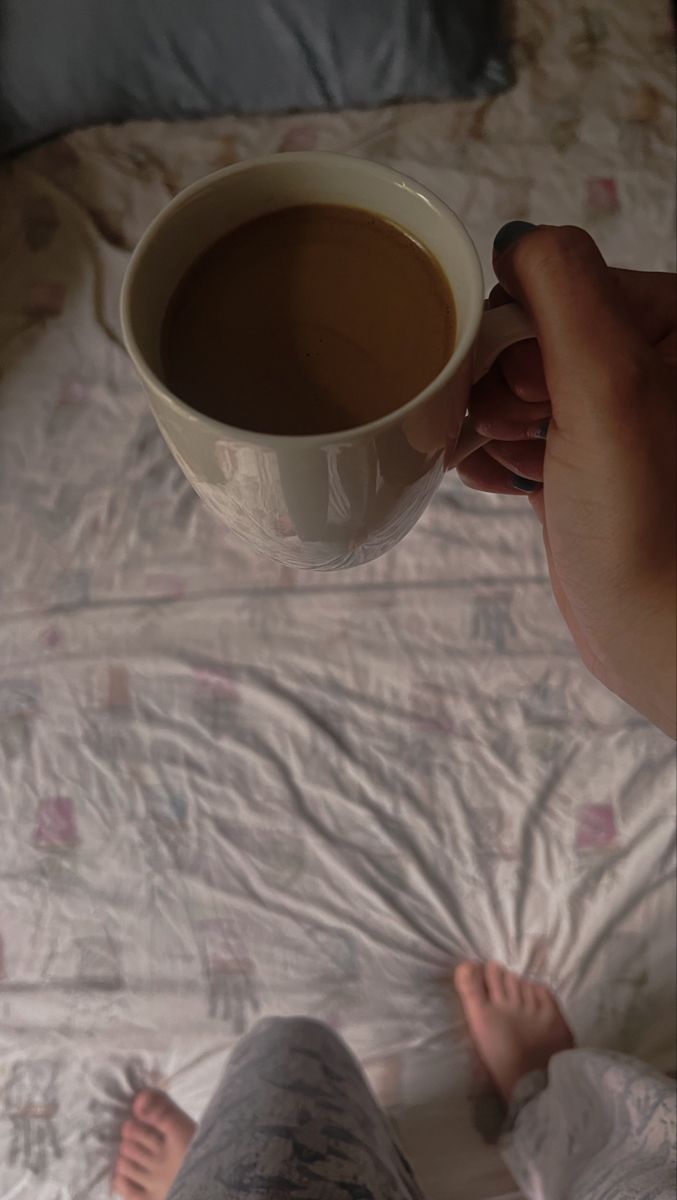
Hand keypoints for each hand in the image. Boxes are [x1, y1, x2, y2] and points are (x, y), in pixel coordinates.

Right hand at [460, 224, 675, 735]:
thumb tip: (515, 241)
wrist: (654, 630)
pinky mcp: (587, 468)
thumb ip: (563, 290)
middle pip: (535, 336)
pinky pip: (523, 434)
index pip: (564, 286)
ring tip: (490, 452)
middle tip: (506, 424)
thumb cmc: (643, 522)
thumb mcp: (608, 383)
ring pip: (521, 386)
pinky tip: (484, 473)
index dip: (519, 332)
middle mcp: (650, 367)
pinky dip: (493, 452)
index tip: (519, 391)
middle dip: (500, 379)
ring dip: (486, 417)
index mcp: (673, 325)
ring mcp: (616, 421)